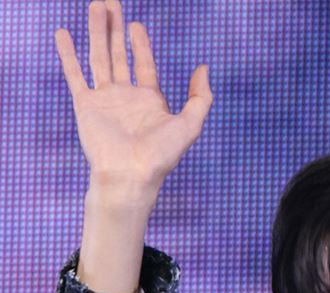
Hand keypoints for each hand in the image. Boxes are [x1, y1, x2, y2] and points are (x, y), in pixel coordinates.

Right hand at [55, 0, 211, 196]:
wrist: (129, 175)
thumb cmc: (160, 157)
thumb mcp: (190, 126)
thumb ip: (200, 98)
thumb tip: (203, 68)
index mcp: (149, 101)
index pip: (144, 64)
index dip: (140, 44)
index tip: (136, 25)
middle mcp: (126, 97)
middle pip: (119, 55)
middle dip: (115, 28)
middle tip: (110, 2)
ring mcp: (105, 100)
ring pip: (99, 57)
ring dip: (97, 31)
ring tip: (96, 5)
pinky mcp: (86, 105)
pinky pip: (75, 74)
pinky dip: (68, 54)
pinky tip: (63, 34)